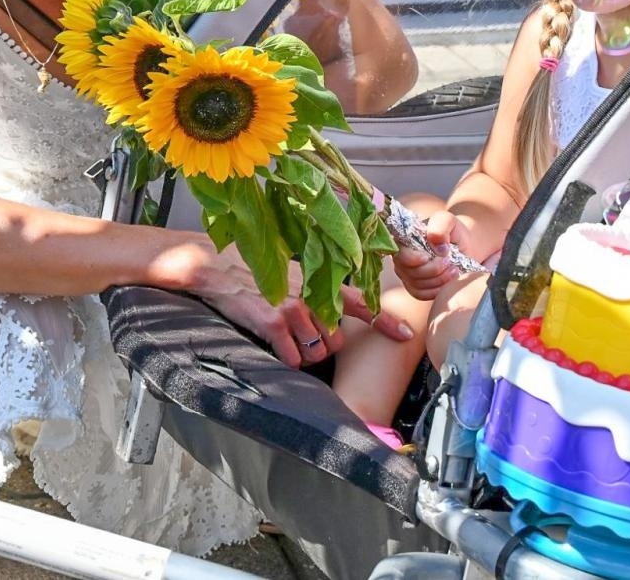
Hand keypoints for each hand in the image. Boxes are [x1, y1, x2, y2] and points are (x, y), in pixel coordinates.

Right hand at [190, 250, 412, 368]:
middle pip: (337, 342)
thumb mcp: (297, 276)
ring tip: (288, 338)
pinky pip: (293, 359)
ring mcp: (294, 311)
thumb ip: (321, 292)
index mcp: (321, 284)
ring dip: (305, 354)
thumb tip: (341, 314)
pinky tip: (275, 343)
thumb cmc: (262, 275)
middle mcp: (313, 297)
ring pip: (317, 354)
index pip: (363, 304)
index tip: (406, 336)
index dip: (386, 322)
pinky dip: (286, 358)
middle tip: (303, 333)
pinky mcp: (273, 324)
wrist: (223, 270)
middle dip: (323, 344)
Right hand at [393, 210, 464, 300]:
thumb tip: (433, 240)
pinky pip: (420, 295)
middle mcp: (401, 258)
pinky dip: (436, 290)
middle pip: (409, 272)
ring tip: (454, 269)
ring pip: (416, 285)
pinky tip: (449, 281)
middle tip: (450, 262)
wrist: (464, 246)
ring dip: (439, 280)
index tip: (429, 257)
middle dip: (433, 270)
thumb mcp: (449, 221)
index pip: (399, 254)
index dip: (413, 259)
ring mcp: (407, 274)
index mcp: (404, 239)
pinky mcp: (415, 287)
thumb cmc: (453, 231)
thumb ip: (440, 224)